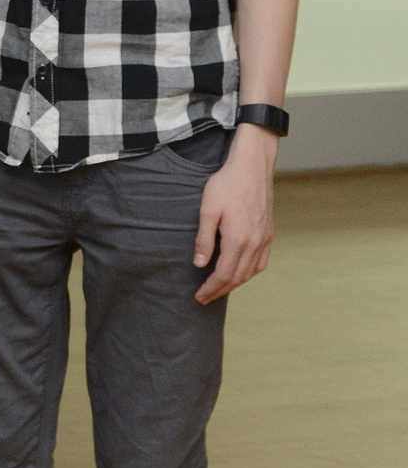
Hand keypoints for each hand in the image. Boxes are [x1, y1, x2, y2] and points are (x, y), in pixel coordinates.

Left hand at [194, 126, 277, 302]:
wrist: (252, 168)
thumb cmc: (226, 185)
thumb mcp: (207, 210)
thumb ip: (204, 239)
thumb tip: (199, 264)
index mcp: (238, 239)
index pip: (223, 274)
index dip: (210, 288)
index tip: (199, 297)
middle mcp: (255, 243)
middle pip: (237, 277)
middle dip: (220, 291)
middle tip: (205, 298)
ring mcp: (264, 239)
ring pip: (251, 272)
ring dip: (235, 284)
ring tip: (219, 289)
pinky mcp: (269, 234)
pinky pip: (261, 262)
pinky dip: (249, 273)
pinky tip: (240, 274)